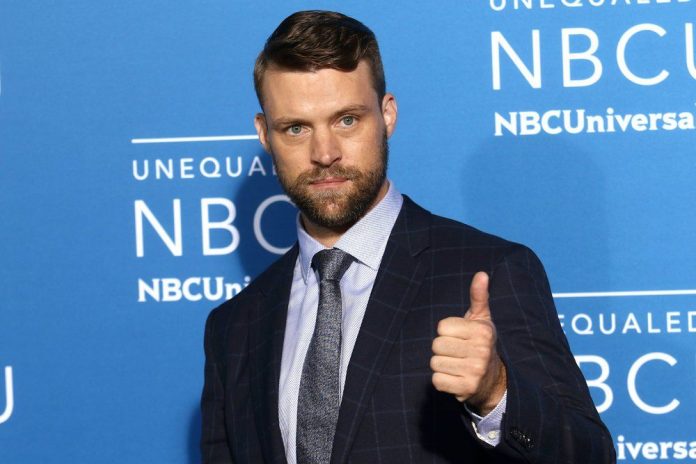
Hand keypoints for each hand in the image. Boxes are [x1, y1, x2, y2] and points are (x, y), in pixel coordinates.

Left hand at [430, 272, 506, 415]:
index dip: (446, 332)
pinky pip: (437, 381)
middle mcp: (481, 351)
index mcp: (482, 331)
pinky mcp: (466, 389)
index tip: (459, 337)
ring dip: (441, 366)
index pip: (442, 327)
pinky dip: (441, 381)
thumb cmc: (480, 344)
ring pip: (435, 363)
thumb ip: (478, 297)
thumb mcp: (481, 320)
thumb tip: (481, 274)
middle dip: (442, 349)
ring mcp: (474, 371)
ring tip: (456, 365)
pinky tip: (454, 378)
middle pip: (437, 345)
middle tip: (456, 353)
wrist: (492, 381)